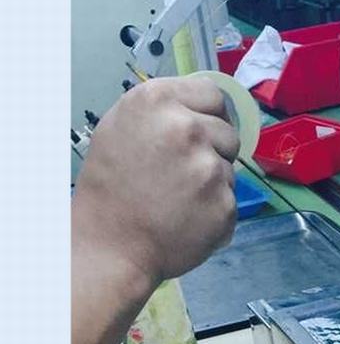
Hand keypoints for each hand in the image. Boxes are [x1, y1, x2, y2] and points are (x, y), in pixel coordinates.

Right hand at [72, 76, 240, 285]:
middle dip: (212, 148)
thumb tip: (205, 102)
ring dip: (213, 179)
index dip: (207, 114)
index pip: (212, 93)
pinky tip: (186, 218)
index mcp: (156, 100)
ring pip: (230, 164)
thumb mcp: (123, 126)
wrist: (105, 250)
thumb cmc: (110, 186)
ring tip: (178, 196)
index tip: (194, 134)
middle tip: (178, 172)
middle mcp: (185, 127)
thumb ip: (166, 108)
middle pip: (227, 129)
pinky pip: (230, 197)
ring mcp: (207, 166)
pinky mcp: (223, 202)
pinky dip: (214, 209)